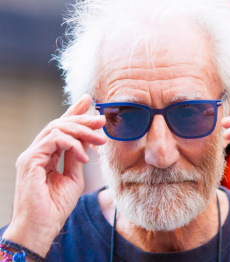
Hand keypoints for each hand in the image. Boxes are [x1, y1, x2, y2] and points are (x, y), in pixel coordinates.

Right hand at [2, 95, 106, 255]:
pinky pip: (53, 141)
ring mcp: (31, 156)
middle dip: (82, 119)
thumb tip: (87, 140)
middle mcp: (37, 152)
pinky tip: (85, 156)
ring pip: (56, 129)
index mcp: (46, 155)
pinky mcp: (29, 161)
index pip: (61, 129)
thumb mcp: (74, 176)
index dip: (74, 113)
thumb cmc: (56, 207)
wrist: (42, 227)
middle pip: (59, 124)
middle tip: (102, 120)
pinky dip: (72, 144)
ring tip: (100, 140)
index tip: (89, 101)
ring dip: (81, 130)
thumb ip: (77, 157)